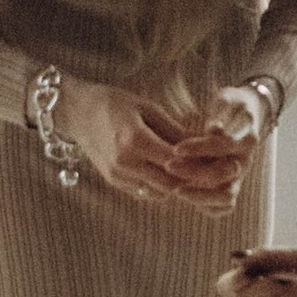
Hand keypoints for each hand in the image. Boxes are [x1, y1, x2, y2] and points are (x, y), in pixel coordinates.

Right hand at [54, 80, 214, 204]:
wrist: (77, 113)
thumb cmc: (115, 103)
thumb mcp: (148, 108)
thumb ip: (175, 130)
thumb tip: (205, 145)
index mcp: (133, 141)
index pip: (177, 164)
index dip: (200, 166)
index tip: (219, 161)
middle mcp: (124, 163)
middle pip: (171, 184)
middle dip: (194, 181)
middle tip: (214, 173)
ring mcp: (118, 176)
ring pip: (161, 193)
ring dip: (180, 187)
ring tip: (197, 174)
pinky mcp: (114, 182)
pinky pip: (147, 193)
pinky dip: (163, 187)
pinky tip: (174, 175)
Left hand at [145, 78, 271, 207]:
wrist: (247, 118)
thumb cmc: (231, 107)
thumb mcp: (228, 102)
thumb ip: (221, 114)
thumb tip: (214, 129)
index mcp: (245, 139)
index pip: (224, 146)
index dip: (200, 148)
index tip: (177, 148)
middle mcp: (244, 161)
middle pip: (223, 174)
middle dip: (193, 171)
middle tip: (169, 165)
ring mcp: (239, 177)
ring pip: (226, 197)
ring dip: (199, 196)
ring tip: (175, 189)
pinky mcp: (232, 187)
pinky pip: (224, 207)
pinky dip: (205, 206)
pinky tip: (185, 195)